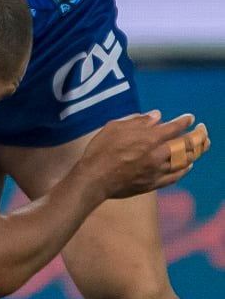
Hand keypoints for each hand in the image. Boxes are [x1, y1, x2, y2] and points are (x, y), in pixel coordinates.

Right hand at [83, 111, 208, 199]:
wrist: (94, 178)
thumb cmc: (100, 150)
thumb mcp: (114, 127)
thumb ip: (137, 121)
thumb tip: (157, 116)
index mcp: (149, 137)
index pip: (175, 127)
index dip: (185, 121)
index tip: (190, 118)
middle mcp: (158, 153)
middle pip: (187, 144)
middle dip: (198, 136)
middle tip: (203, 131)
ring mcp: (158, 170)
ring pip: (185, 161)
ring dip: (195, 152)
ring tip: (200, 147)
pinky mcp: (154, 183)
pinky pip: (176, 176)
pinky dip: (185, 170)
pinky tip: (188, 166)